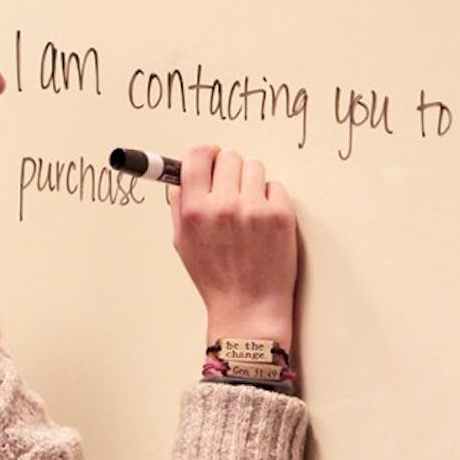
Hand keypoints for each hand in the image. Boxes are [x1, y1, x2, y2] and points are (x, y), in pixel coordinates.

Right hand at [168, 145, 297, 351]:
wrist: (249, 307)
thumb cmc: (216, 278)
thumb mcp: (183, 243)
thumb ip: (179, 206)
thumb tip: (180, 177)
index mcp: (194, 210)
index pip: (196, 156)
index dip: (205, 153)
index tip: (211, 157)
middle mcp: (222, 206)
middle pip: (228, 156)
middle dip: (229, 170)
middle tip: (232, 190)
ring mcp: (254, 209)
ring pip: (254, 167)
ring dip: (252, 182)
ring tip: (249, 208)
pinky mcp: (280, 215)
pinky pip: (276, 186)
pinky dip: (271, 198)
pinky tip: (265, 221)